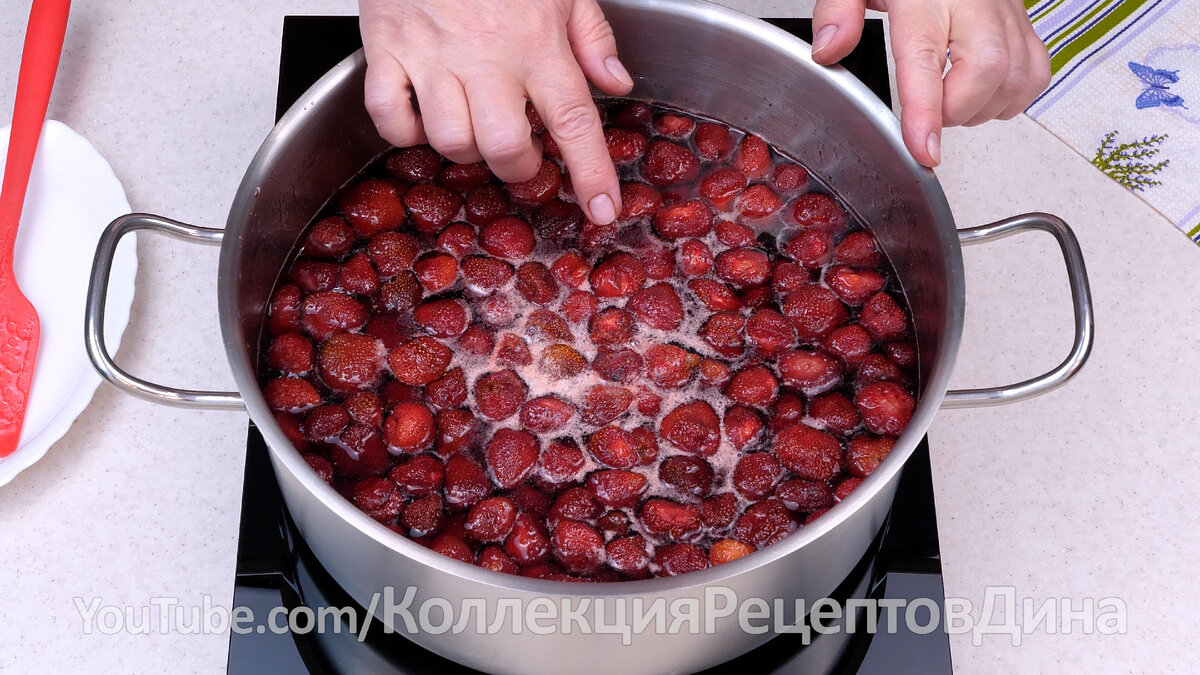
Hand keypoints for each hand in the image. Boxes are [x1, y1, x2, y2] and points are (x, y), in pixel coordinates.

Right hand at [358, 0, 633, 223]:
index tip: (604, 209)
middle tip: (522, 155)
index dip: (591, 173)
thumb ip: (591, 36)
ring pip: (448, 140)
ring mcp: (430, 54)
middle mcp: (486, 55)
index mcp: (536, 40)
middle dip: (518, 167)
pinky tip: (422, 117)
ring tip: (473, 126)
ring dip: (465, 149)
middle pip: (504, 146)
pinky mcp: (384, 48)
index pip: (574, 121)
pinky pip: (388, 116)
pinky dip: (404, 132)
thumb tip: (615, 85)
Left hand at [810, 0, 1050, 166]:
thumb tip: (829, 50)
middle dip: (956, 111)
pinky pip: (1035, 72)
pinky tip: (981, 94)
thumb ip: (838, 12)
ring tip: (949, 103)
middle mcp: (975, 3)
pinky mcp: (1024, 21)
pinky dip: (1011, 97)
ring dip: (982, 109)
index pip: (927, 59)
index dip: (926, 111)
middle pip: (988, 71)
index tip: (923, 149)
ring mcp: (1006, 12)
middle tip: (928, 114)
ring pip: (1016, 78)